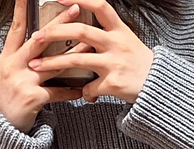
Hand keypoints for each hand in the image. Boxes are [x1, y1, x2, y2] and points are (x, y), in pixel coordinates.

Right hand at [0, 0, 93, 132]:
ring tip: (90, 47)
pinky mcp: (33, 97)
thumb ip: (21, 57)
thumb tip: (40, 40)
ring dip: (76, 55)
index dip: (21, 9)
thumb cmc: (8, 98)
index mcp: (7, 57)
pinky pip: (58, 92)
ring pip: (54, 63)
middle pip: (40, 40)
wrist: (1, 126)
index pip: (16, 28)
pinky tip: (81, 90)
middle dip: (59, 24)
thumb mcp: (8, 73)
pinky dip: (71, 91)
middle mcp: (14, 66)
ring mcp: (23, 81)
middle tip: (75, 9)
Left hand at [27, 0, 154, 103]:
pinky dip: (84, 93)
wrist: (157, 84)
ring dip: (53, 64)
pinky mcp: (112, 84)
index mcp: (119, 29)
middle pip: (81, 31)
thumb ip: (105, 36)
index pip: (99, 5)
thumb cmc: (138, 63)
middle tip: (37, 36)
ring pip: (78, 61)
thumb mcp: (126, 41)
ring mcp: (114, 63)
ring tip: (36, 65)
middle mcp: (116, 43)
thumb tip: (84, 37)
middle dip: (56, 32)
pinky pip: (90, 88)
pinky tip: (84, 95)